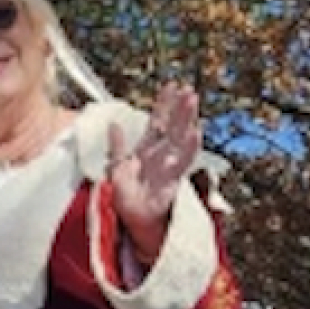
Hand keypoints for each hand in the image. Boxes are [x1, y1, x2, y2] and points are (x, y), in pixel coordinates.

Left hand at [106, 82, 202, 263]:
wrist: (132, 223)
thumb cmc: (126, 198)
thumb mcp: (116, 169)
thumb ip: (116, 147)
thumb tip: (113, 124)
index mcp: (147, 150)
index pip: (158, 121)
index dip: (164, 104)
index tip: (173, 85)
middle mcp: (161, 155)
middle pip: (172, 126)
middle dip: (180, 107)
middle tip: (189, 89)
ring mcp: (168, 166)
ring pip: (179, 138)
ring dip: (186, 119)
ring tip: (193, 100)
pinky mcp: (171, 181)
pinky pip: (181, 162)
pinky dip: (188, 148)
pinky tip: (195, 132)